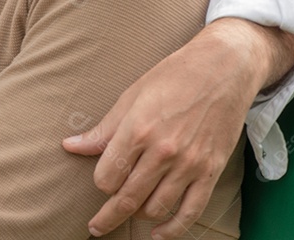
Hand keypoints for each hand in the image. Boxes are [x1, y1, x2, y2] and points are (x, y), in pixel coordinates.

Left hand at [62, 19, 293, 238]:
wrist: (223, 69)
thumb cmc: (172, 77)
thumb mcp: (131, 97)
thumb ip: (103, 130)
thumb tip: (70, 146)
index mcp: (137, 131)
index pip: (107, 177)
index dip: (100, 183)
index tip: (102, 180)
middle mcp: (162, 152)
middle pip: (127, 198)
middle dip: (108, 216)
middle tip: (96, 226)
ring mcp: (189, 164)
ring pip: (156, 208)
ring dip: (138, 216)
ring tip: (129, 214)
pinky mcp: (210, 171)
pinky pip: (191, 212)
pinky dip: (172, 230)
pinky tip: (158, 235)